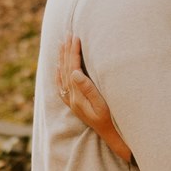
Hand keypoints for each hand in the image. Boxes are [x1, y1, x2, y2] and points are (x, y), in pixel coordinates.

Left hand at [57, 34, 131, 162]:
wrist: (111, 137)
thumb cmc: (112, 121)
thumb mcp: (102, 105)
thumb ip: (88, 89)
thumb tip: (74, 72)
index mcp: (77, 96)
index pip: (73, 68)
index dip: (74, 52)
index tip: (75, 37)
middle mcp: (71, 98)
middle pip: (66, 70)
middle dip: (66, 51)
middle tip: (67, 34)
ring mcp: (71, 102)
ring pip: (63, 75)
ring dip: (62, 58)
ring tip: (61, 43)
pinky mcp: (74, 105)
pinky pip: (62, 86)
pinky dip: (59, 74)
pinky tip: (58, 67)